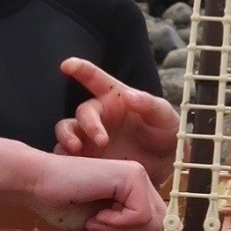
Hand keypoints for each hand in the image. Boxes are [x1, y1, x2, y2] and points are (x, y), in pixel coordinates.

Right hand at [28, 154, 166, 230]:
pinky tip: (98, 215)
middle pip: (160, 225)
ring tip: (97, 223)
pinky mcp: (131, 175)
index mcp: (134, 191)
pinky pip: (141, 216)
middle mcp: (140, 180)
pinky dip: (118, 224)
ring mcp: (137, 175)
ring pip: (154, 223)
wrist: (39, 185)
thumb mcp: (102, 229)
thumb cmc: (63, 204)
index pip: (156, 226)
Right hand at [55, 58, 178, 182]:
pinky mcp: (87, 157)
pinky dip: (65, 158)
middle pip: (83, 112)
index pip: (96, 80)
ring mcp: (90, 136)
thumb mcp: (164, 116)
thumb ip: (148, 104)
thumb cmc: (165, 133)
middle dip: (88, 124)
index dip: (81, 70)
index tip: (67, 65)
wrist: (166, 166)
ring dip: (68, 136)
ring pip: (67, 130)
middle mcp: (100, 115)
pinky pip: (67, 154)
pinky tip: (71, 166)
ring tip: (75, 149)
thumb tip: (129, 96)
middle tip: (101, 140)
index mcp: (115, 98)